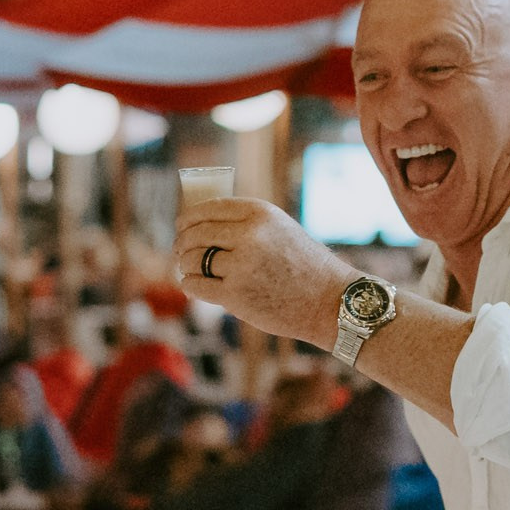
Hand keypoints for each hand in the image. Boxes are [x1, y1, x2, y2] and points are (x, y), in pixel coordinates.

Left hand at [173, 198, 353, 346]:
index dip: (189, 218)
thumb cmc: (303, 266)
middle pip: (196, 233)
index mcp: (259, 213)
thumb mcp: (279, 229)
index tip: (182, 226)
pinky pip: (196, 285)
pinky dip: (190, 284)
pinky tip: (193, 284)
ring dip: (186, 265)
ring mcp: (241, 266)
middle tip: (180, 251)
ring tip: (190, 269)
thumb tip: (199, 224)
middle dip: (183, 243)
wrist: (328, 301)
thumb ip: (245, 223)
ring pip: (193, 259)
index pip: (209, 208)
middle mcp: (249, 235)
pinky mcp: (235, 295)